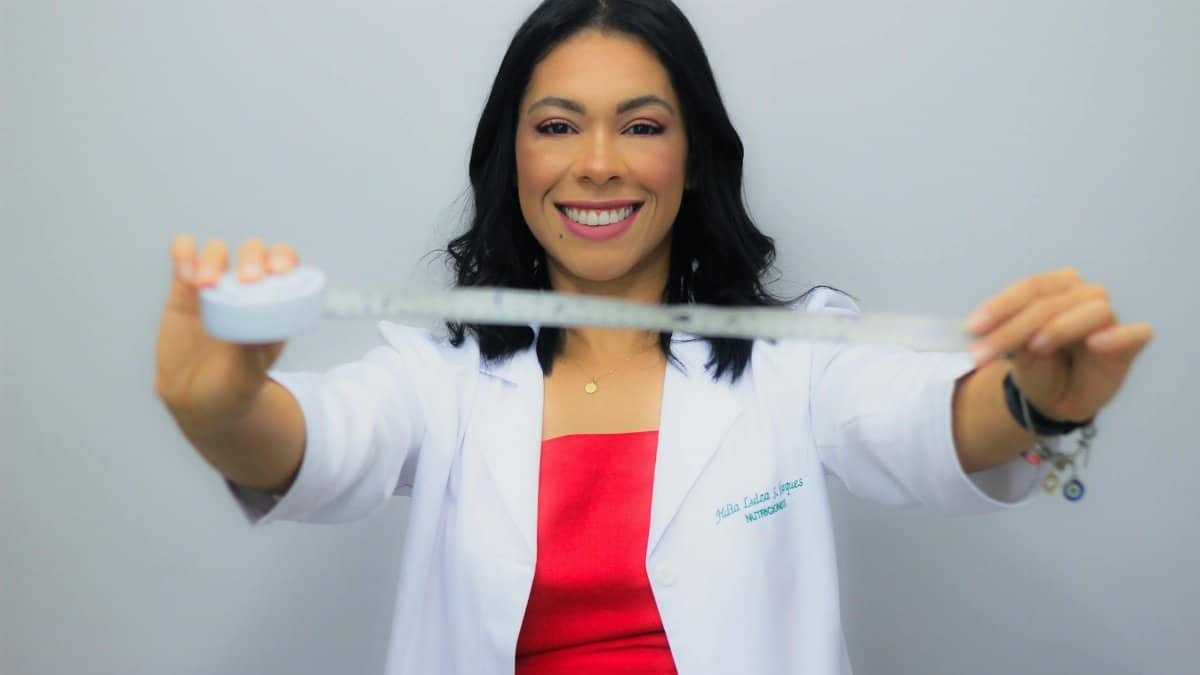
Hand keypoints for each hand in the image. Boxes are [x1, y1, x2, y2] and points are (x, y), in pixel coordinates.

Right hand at [155, 235, 299, 432]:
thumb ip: (250, 351)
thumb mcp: (247, 376)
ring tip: (206, 284)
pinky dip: (183, 253)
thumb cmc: (232, 388)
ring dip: (215, 257)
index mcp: (274, 305)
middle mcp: (247, 289)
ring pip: (218, 250)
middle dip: (252, 257)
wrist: (195, 399)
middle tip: (246, 279)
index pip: (287, 266)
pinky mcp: (184, 288)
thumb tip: (252, 323)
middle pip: (254, 252)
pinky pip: (184, 256)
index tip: (278, 270)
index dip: (285, 259)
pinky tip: (184, 273)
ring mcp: (216, 286)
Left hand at [964, 268, 1152, 422]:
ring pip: (1092, 310)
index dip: (1000, 306)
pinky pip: (1134, 334)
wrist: (1054, 397)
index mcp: (1055, 287)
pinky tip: (1095, 344)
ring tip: (1035, 346)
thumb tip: (1009, 332)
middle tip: (983, 354)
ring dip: (1059, 327)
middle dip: (1015, 327)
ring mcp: (1109, 318)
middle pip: (1052, 301)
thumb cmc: (1036, 364)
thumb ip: (1013, 337)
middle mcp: (1084, 295)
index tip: (972, 328)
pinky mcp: (1130, 344)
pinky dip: (1116, 336)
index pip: (1030, 288)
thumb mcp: (1015, 351)